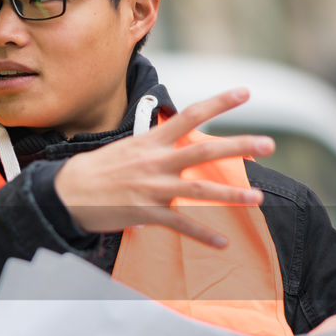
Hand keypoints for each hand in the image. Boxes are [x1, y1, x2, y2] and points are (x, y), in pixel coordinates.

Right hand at [53, 88, 273, 246]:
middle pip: (204, 151)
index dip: (219, 102)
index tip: (245, 92)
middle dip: (238, 146)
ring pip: (199, 190)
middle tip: (269, 143)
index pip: (190, 115)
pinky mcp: (146, 213)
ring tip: (257, 198)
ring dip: (231, 196)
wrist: (66, 192)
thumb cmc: (96, 170)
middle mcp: (155, 162)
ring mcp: (152, 188)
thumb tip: (171, 146)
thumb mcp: (125, 148)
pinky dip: (202, 235)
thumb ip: (153, 148)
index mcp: (151, 142)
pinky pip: (181, 225)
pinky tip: (222, 243)